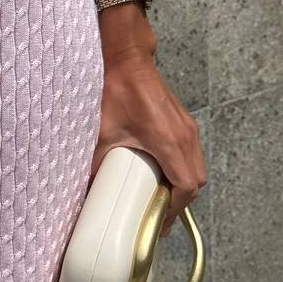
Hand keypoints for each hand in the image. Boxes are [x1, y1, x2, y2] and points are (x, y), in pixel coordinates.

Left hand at [90, 46, 206, 236]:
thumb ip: (96, 162)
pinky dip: (182, 168)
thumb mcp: (103, 132)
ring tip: (159, 197)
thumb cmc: (117, 91)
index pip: (185, 186)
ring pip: (196, 167)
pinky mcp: (184, 121)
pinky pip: (191, 153)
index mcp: (170, 141)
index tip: (156, 223)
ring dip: (182, 185)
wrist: (127, 59)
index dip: (173, 210)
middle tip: (157, 214)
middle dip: (179, 202)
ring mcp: (188, 127)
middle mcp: (185, 136)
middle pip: (196, 181)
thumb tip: (85, 186)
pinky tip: (162, 173)